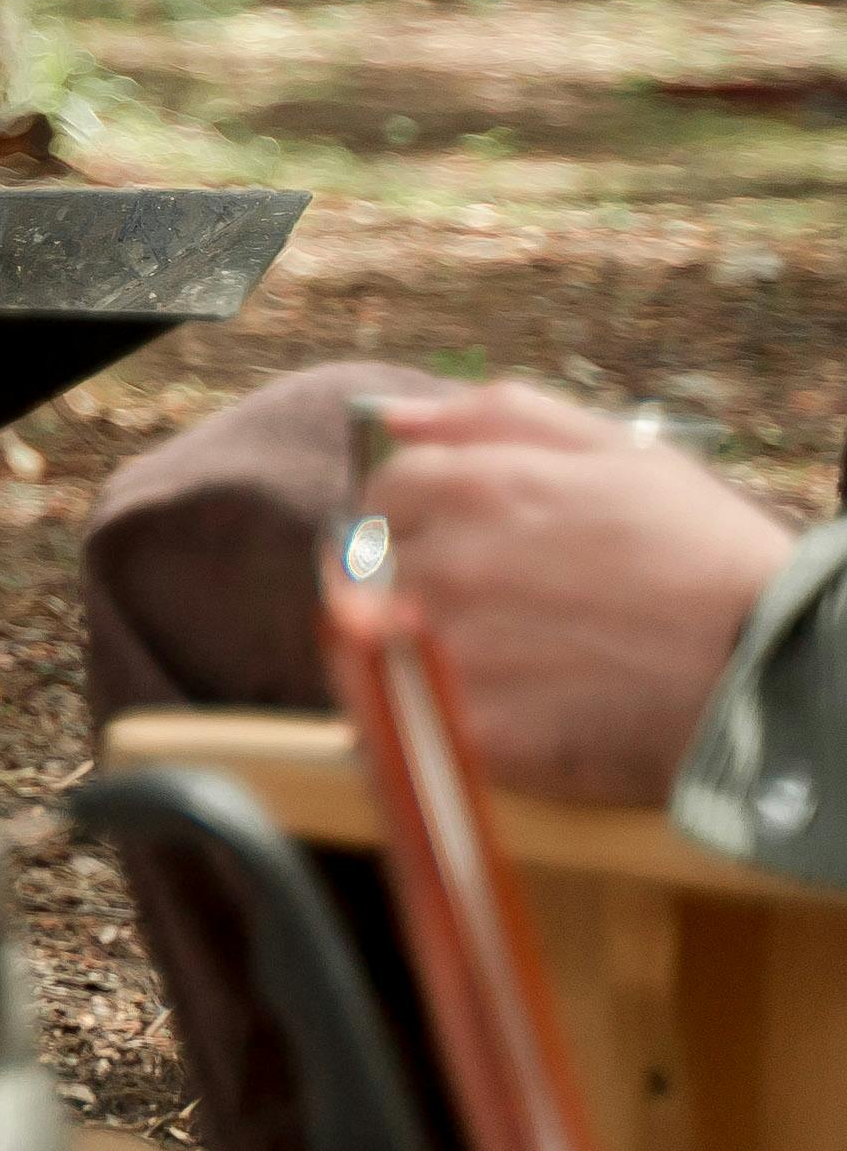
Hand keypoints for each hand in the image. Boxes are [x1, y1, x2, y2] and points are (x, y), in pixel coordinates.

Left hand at [374, 382, 801, 807]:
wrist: (775, 665)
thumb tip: (396, 416)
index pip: (383, 494)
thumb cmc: (705, 554)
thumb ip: (495, 417)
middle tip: (504, 607)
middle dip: (422, 581)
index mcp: (474, 490)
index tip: (463, 541)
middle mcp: (449, 565)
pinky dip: (454, 719)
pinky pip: (426, 720)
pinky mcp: (479, 734)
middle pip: (375, 570)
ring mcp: (457, 653)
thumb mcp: (618, 450)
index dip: (419, 516)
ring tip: (516, 662)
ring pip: (388, 648)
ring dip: (427, 651)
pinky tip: (518, 712)